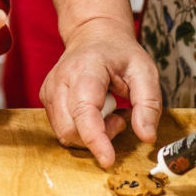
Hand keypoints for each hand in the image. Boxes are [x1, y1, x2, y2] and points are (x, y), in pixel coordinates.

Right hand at [39, 16, 160, 168]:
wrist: (93, 35)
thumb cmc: (119, 53)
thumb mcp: (145, 72)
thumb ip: (149, 104)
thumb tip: (146, 137)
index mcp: (87, 68)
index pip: (84, 109)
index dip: (95, 139)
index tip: (108, 160)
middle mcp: (61, 79)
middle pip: (70, 129)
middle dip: (98, 137)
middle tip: (120, 118)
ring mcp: (50, 88)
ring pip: (63, 132)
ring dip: (90, 134)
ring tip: (109, 112)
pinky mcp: (46, 98)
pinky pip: (61, 128)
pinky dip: (81, 129)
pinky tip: (95, 112)